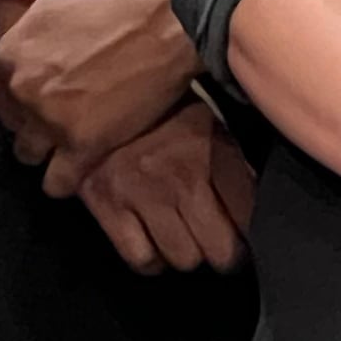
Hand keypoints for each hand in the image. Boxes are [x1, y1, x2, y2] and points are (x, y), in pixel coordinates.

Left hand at [0, 0, 193, 169]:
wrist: (171, 19)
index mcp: (11, 53)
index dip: (1, 92)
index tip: (17, 93)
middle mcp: (25, 93)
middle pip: (7, 124)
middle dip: (22, 120)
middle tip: (46, 114)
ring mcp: (54, 123)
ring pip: (28, 154)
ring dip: (41, 149)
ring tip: (61, 140)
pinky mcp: (89, 147)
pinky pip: (59, 182)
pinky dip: (63, 180)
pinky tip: (74, 168)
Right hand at [65, 104, 254, 273]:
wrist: (87, 81)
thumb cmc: (154, 105)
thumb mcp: (203, 119)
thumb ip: (230, 160)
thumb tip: (253, 203)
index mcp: (211, 151)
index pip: (251, 218)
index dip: (251, 232)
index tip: (243, 232)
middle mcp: (180, 177)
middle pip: (221, 252)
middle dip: (222, 252)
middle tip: (214, 242)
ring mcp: (141, 193)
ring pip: (182, 259)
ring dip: (184, 253)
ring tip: (179, 238)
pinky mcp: (104, 202)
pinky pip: (139, 258)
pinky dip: (148, 258)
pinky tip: (149, 242)